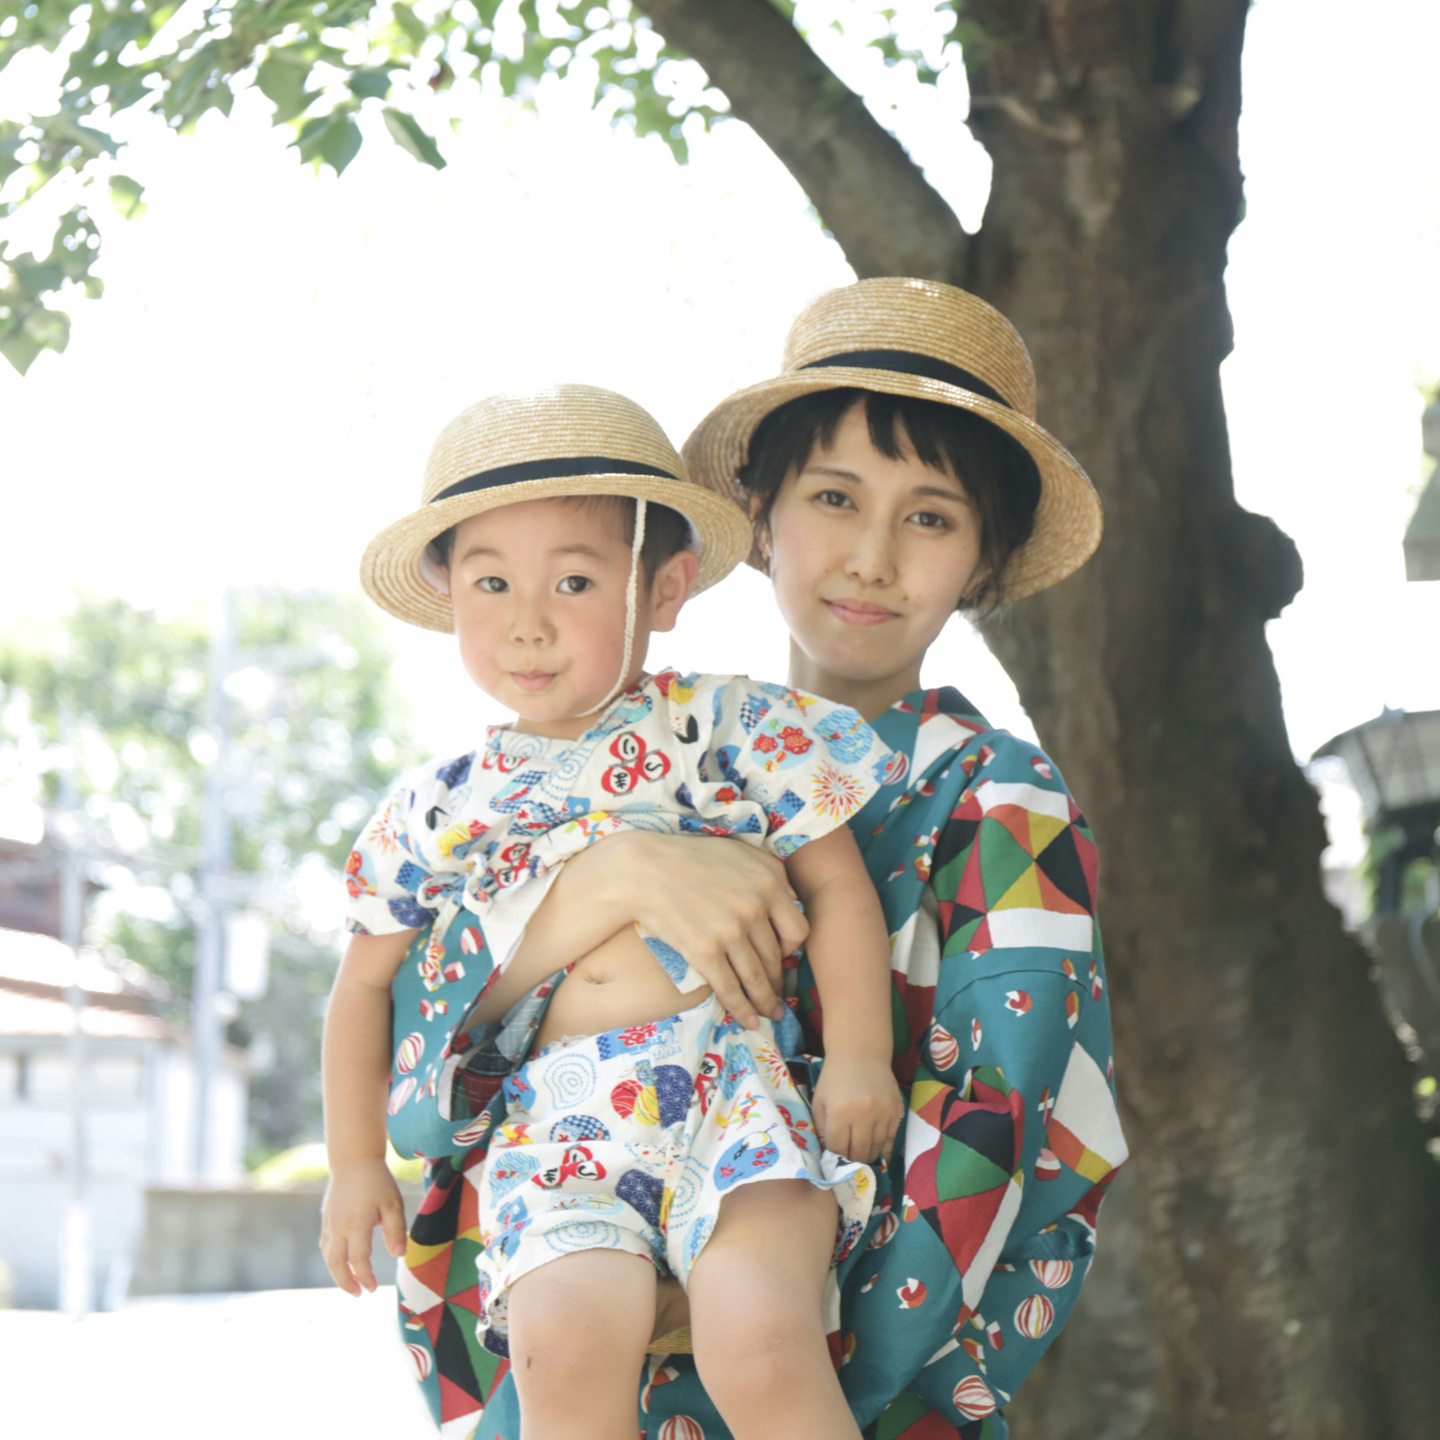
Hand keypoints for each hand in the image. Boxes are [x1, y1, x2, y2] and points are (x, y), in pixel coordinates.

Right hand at [320, 1158, 407, 1295]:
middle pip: (336, 1263)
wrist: (354, 1161)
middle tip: (358, 1294)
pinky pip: (326, 1246)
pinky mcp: (326, 1220)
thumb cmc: (378, 1182)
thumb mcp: (393, 1203)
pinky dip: (332, 1260)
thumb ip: (396, 1230)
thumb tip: (399, 1255)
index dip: (365, 1277)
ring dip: (338, 1274)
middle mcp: (339, 1227)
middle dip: (346, 1282)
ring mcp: (329, 1224)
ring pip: (328, 1257)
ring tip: (351, 1284)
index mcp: (357, 1224)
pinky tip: (342, 1264)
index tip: (373, 1288)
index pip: (358, 1259)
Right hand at [569, 831, 808, 1029]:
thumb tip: (791, 899)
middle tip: (778, 994)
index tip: (783, 957)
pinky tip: (749, 1021)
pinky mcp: (705, 951)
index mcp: (769, 882)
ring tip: (770, 1014)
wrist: (645, 869)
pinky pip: (730, 988)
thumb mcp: (741, 851)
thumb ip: (771, 871)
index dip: (792, 949)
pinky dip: (742, 1009)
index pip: (797, 930)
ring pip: (757, 978)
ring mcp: (730, 931)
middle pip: (777, 958)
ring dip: (766, 1001)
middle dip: (778, 981)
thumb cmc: (691, 857)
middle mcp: (755, 907)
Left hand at [811, 1053, 903, 1165]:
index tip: (833, 1167)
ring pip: (876, 1148)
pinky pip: (891, 1139)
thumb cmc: (835, 1078)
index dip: (835, 1160)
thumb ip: (821, 1130)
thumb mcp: (819, 1101)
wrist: (860, 1053)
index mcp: (840, 1111)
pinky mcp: (896, 1111)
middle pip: (859, 1152)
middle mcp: (863, 1113)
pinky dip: (883, 1151)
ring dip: (868, 1159)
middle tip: (848, 1170)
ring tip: (861, 1164)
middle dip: (852, 1164)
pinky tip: (877, 1158)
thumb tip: (827, 1158)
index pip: (838, 1148)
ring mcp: (882, 1112)